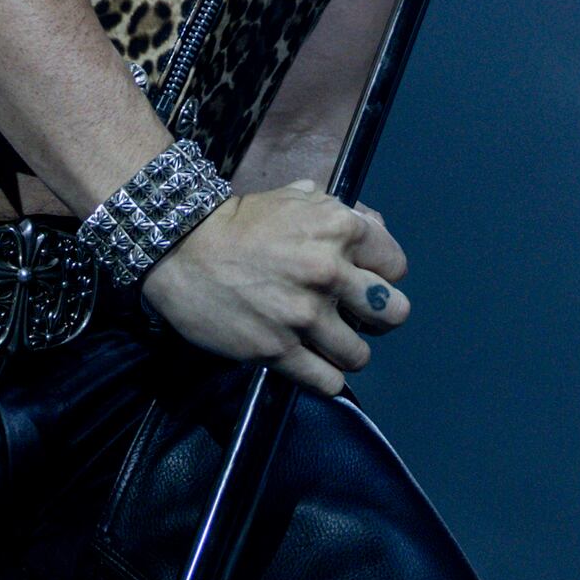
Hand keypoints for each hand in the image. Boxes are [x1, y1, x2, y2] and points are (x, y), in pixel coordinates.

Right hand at [137, 180, 409, 394]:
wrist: (184, 250)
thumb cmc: (242, 222)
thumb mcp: (297, 197)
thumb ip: (341, 213)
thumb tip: (374, 231)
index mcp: (340, 229)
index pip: (396, 266)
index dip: (382, 275)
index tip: (365, 281)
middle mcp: (330, 272)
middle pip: (394, 313)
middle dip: (378, 316)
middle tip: (355, 316)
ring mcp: (305, 315)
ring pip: (361, 354)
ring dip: (347, 351)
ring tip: (329, 343)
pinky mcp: (280, 350)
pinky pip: (328, 381)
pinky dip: (326, 378)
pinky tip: (314, 366)